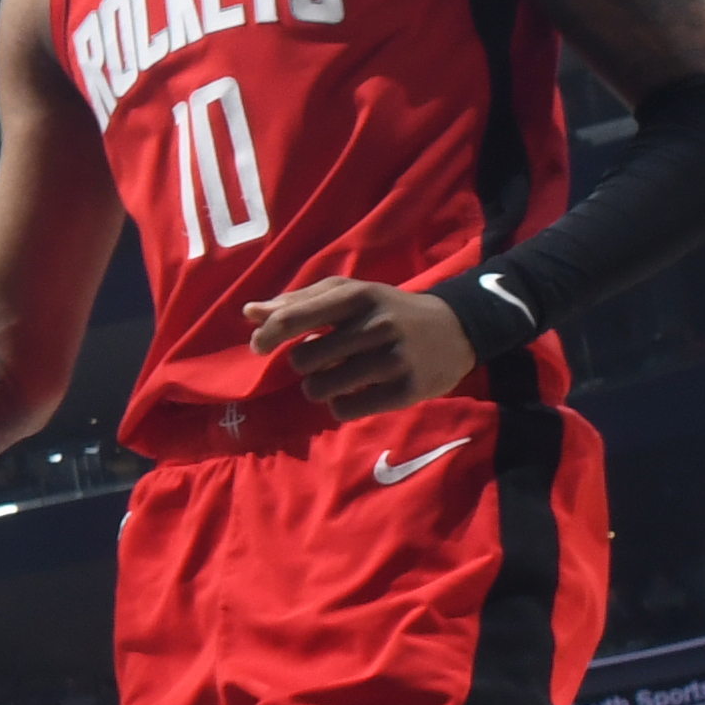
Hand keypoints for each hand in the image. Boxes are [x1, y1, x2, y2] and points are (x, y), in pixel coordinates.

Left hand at [244, 277, 476, 417]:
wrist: (456, 329)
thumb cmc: (388, 310)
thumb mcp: (350, 295)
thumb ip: (299, 302)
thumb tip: (248, 312)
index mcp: (356, 296)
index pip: (294, 318)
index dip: (267, 336)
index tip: (259, 347)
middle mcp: (375, 325)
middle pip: (303, 361)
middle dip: (304, 366)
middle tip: (324, 360)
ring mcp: (394, 359)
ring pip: (322, 389)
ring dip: (319, 388)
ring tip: (338, 377)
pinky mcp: (408, 391)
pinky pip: (346, 410)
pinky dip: (341, 406)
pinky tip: (356, 393)